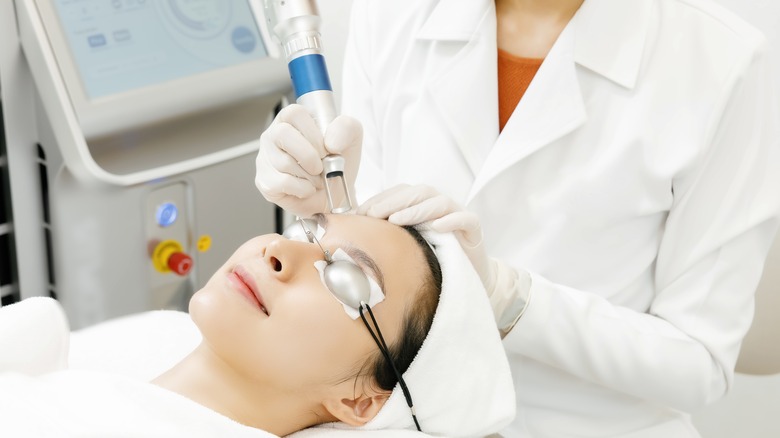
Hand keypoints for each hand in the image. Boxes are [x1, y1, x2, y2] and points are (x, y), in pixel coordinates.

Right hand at [255, 104, 362, 217]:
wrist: (335, 195)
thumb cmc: (337, 164)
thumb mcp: (351, 139)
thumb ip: (347, 128)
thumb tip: (331, 141)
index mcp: (292, 120)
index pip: (294, 113)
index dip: (312, 132)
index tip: (326, 148)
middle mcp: (274, 136)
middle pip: (283, 134)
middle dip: (309, 154)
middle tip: (321, 166)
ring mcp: (266, 158)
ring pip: (285, 162)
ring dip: (310, 175)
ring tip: (316, 178)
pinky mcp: (265, 181)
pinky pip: (283, 182)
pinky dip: (303, 189)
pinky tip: (307, 188)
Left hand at [357, 184, 495, 291]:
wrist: (467, 277)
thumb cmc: (435, 259)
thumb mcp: (408, 245)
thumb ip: (390, 235)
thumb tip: (358, 232)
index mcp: (423, 205)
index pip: (400, 193)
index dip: (380, 198)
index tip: (361, 212)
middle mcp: (440, 206)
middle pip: (418, 192)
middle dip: (393, 201)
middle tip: (374, 214)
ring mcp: (458, 215)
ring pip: (440, 202)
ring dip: (416, 209)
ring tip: (397, 220)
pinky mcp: (474, 230)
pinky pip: (465, 219)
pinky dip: (451, 220)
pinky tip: (436, 227)